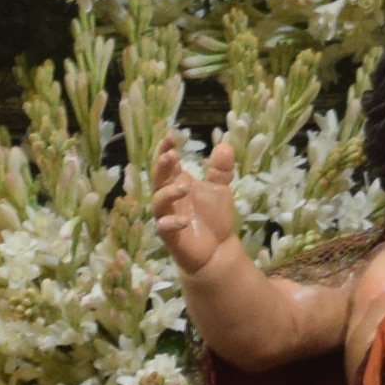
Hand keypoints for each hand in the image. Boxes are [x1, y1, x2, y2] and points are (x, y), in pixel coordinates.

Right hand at [151, 131, 238, 279]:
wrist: (217, 249)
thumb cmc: (213, 217)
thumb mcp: (219, 189)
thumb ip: (220, 169)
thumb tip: (226, 145)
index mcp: (178, 183)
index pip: (168, 164)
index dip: (166, 149)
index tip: (171, 135)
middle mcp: (169, 198)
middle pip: (158, 179)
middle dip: (162, 166)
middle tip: (170, 154)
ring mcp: (168, 216)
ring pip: (158, 202)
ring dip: (168, 193)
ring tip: (185, 187)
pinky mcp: (170, 236)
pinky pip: (163, 228)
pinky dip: (171, 223)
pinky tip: (184, 221)